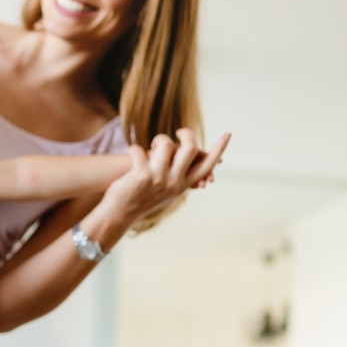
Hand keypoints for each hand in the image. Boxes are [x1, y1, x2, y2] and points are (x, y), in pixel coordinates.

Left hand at [103, 129, 230, 220]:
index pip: (206, 166)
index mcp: (182, 185)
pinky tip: (132, 153)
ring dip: (158, 140)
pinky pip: (140, 150)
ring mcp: (158, 179)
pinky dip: (135, 149)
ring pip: (166, 145)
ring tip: (151, 146)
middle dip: (185, 134)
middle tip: (178, 132)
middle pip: (190, 149)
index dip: (219, 149)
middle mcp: (173, 183)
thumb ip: (177, 175)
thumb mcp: (165, 191)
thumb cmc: (141, 198)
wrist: (119, 215)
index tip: (228, 134)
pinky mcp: (141, 176)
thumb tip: (189, 155)